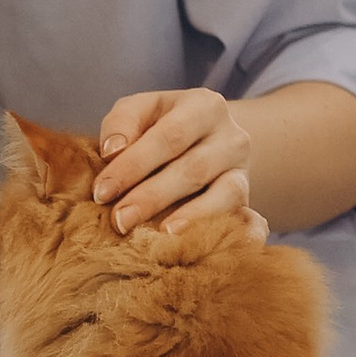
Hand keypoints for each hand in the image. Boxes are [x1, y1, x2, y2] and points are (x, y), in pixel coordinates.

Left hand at [93, 88, 259, 238]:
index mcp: (204, 106)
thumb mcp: (140, 111)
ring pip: (226, 195)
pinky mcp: (249, 202)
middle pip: (193, 169)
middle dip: (153, 197)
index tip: (101, 192)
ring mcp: (245, 171)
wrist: (205, 140)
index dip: (133, 165)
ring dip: (192, 218)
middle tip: (119, 221)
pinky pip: (253, 220)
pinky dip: (242, 235)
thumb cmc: (160, 127)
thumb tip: (112, 151)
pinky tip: (215, 250)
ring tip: (161, 236)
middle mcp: (232, 137)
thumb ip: (122, 124)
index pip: (168, 137)